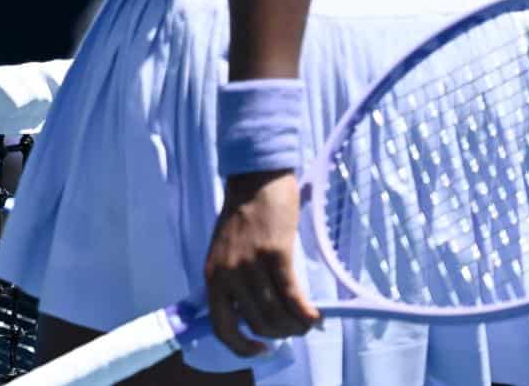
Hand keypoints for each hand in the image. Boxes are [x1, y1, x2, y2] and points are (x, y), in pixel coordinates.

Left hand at [203, 170, 321, 357]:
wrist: (255, 178)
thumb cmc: (242, 214)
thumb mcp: (224, 253)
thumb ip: (232, 283)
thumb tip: (251, 316)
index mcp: (212, 275)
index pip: (221, 327)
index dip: (242, 347)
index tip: (261, 349)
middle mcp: (228, 274)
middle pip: (257, 324)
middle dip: (279, 333)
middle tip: (294, 327)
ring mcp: (251, 264)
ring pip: (276, 314)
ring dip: (295, 325)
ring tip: (307, 322)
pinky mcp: (275, 253)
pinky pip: (293, 296)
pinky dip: (306, 312)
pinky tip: (316, 315)